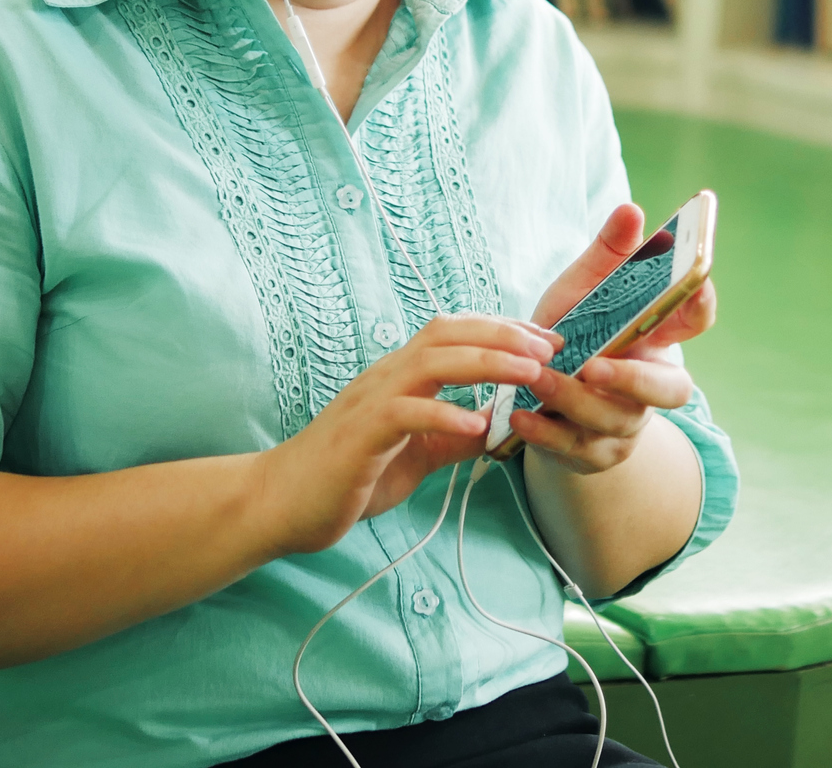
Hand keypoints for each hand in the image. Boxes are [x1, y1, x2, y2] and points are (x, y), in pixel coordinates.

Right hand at [258, 314, 559, 554]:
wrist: (283, 502)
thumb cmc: (348, 475)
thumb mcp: (415, 454)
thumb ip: (453, 437)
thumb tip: (499, 429)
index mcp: (401, 376)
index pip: (455, 333)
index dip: (501, 329)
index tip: (544, 339)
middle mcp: (387, 376)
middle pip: (448, 334)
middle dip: (503, 335)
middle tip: (548, 347)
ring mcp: (371, 401)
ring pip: (432, 363)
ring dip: (485, 363)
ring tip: (528, 373)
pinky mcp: (361, 434)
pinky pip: (405, 413)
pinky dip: (443, 415)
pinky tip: (477, 425)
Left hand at [515, 204, 717, 474]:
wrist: (533, 395)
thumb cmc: (568, 334)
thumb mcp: (583, 291)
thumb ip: (608, 255)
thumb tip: (631, 209)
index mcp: (657, 338)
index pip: (696, 319)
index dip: (701, 303)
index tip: (696, 281)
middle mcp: (650, 384)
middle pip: (671, 390)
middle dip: (635, 381)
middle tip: (596, 366)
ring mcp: (625, 423)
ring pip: (615, 420)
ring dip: (575, 401)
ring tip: (538, 379)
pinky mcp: (593, 453)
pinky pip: (577, 449)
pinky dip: (548, 433)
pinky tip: (522, 415)